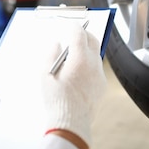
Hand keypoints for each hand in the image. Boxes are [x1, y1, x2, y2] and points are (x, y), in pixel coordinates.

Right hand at [41, 19, 106, 148]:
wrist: (71, 123)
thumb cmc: (57, 100)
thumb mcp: (46, 75)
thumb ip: (51, 55)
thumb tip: (56, 44)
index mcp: (80, 59)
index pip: (79, 34)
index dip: (74, 27)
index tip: (70, 25)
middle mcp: (93, 64)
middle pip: (93, 40)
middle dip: (85, 34)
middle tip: (76, 33)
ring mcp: (100, 75)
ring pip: (96, 54)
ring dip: (87, 50)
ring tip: (75, 54)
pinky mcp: (102, 86)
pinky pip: (98, 69)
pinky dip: (90, 65)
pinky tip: (79, 72)